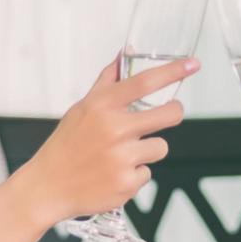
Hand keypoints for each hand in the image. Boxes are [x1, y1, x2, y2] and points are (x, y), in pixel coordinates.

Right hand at [22, 55, 198, 221]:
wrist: (48, 187)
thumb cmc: (66, 145)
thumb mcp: (82, 108)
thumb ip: (107, 82)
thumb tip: (125, 54)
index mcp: (101, 107)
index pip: (144, 82)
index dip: (173, 71)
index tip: (193, 65)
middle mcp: (113, 129)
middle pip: (170, 114)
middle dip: (174, 112)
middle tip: (169, 113)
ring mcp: (121, 158)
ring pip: (160, 147)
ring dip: (147, 151)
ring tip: (120, 155)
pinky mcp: (127, 183)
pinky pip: (147, 173)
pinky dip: (134, 174)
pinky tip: (112, 174)